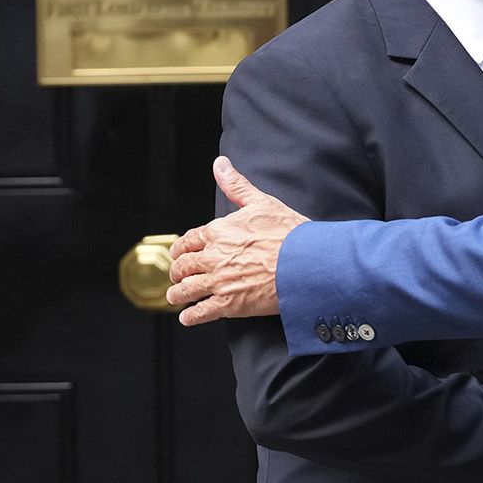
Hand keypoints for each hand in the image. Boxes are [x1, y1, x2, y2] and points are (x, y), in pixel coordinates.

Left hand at [165, 157, 310, 325]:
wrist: (306, 263)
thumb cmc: (289, 233)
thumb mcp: (262, 202)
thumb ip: (236, 185)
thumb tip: (221, 165)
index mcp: (218, 232)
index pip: (187, 241)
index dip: (180, 249)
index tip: (179, 254)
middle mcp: (213, 257)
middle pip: (182, 267)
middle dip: (177, 272)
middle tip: (177, 276)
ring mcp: (219, 282)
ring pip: (186, 290)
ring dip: (177, 295)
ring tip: (176, 297)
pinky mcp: (229, 305)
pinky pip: (201, 312)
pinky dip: (191, 316)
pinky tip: (188, 317)